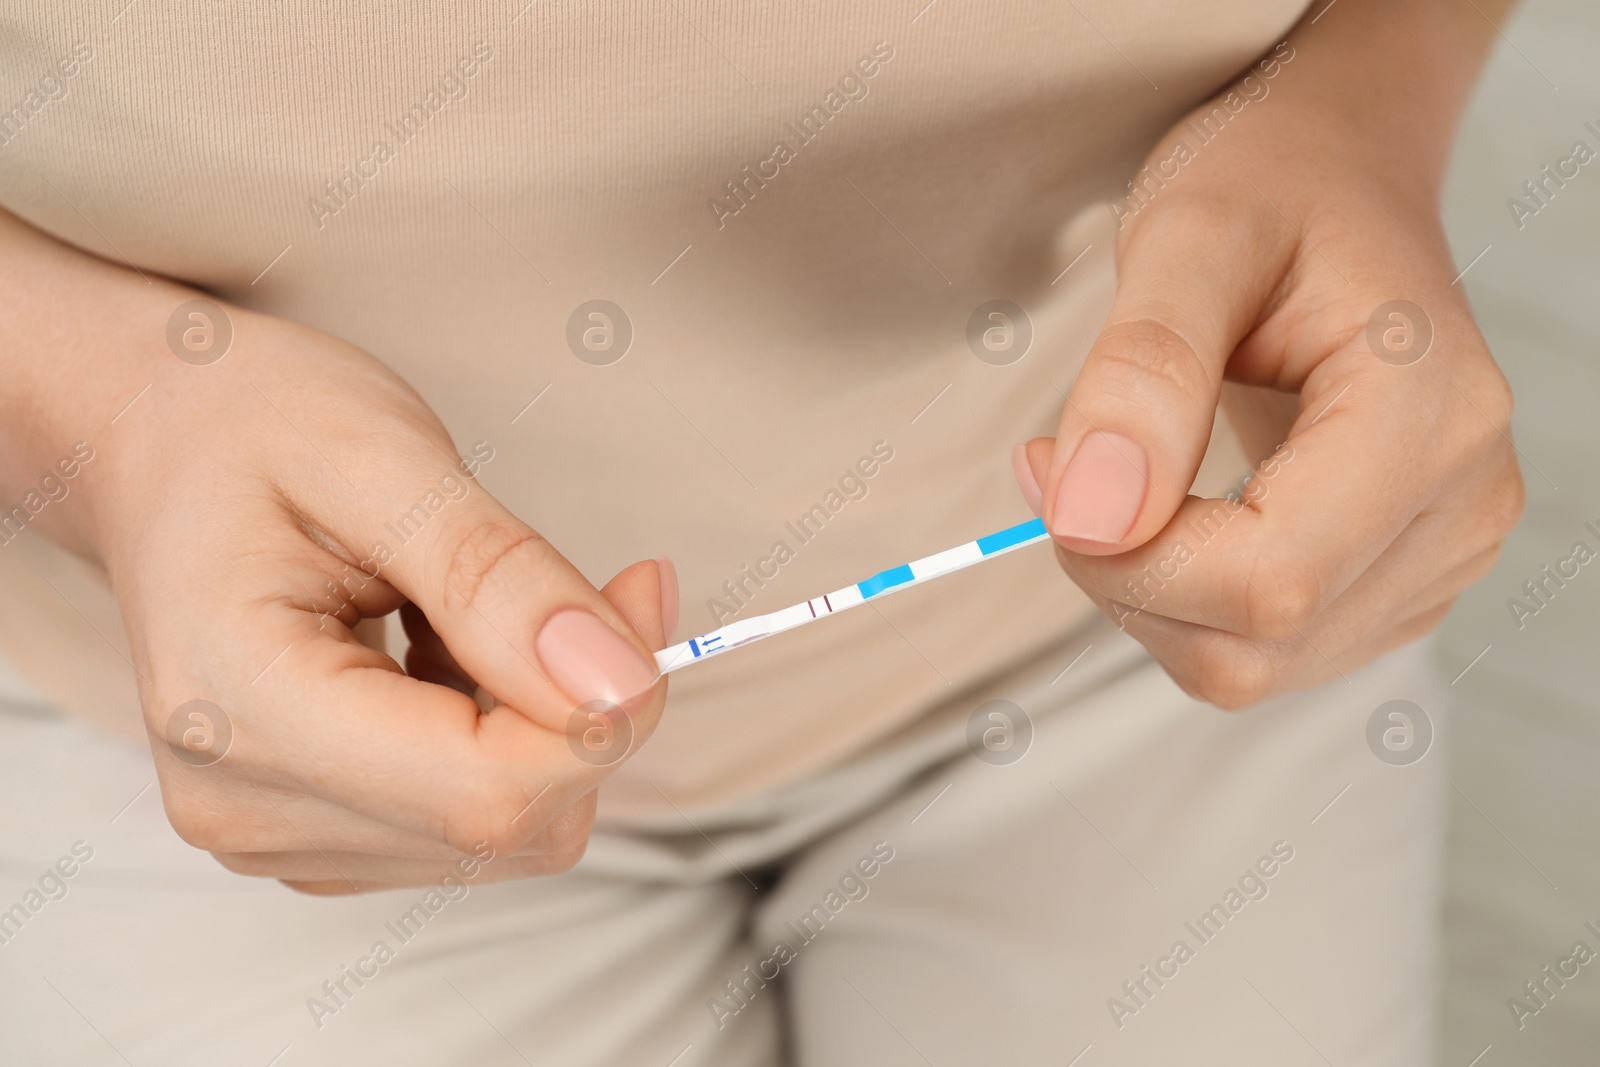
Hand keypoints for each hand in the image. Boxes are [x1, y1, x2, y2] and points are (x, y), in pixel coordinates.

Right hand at [94, 307, 673, 892]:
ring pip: (506, 832)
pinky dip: (507, 737)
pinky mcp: (315, 832)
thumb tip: (621, 680)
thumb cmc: (246, 427)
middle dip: (588, 708)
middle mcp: (245, 804)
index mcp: (240, 708)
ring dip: (545, 720)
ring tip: (476, 606)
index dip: (604, 711)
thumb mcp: (383, 458)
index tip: (644, 592)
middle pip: (507, 825)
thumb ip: (501, 578)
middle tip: (597, 583)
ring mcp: (274, 833)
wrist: (153, 445)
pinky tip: (454, 652)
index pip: (486, 792)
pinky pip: (472, 821)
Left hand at [1014, 0, 1523, 707]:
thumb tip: (1090, 520)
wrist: (1337, 177)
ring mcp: (1440, 557)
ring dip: (1146, 588)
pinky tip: (1172, 506)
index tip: (1050, 460)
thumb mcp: (1188, 237)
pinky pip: (1260, 651)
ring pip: (1247, 667)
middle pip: (1253, 644)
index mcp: (1433, 417)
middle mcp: (1463, 506)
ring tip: (1126, 467)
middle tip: (1072, 460)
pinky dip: (1182, 596)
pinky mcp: (1397, 584)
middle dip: (1124, 574)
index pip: (1269, 582)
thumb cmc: (1274, 185)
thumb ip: (1142, 374)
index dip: (1128, 556)